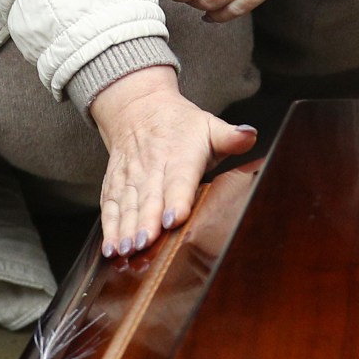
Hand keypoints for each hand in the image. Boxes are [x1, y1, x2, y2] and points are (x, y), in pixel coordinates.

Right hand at [88, 67, 257, 255]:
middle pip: (149, 197)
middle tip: (146, 243)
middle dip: (146, 221)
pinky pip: (110, 207)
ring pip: (127, 205)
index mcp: (180, 154)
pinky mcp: (115, 184)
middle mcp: (152, 166)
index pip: (179, 178)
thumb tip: (249, 135)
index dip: (177, 198)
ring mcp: (131, 176)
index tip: (176, 217)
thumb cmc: (180, 125)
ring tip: (126, 251)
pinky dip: (109, 229)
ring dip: (125, 229)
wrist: (138, 108)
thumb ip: (229, 137)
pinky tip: (110, 250)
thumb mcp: (208, 125)